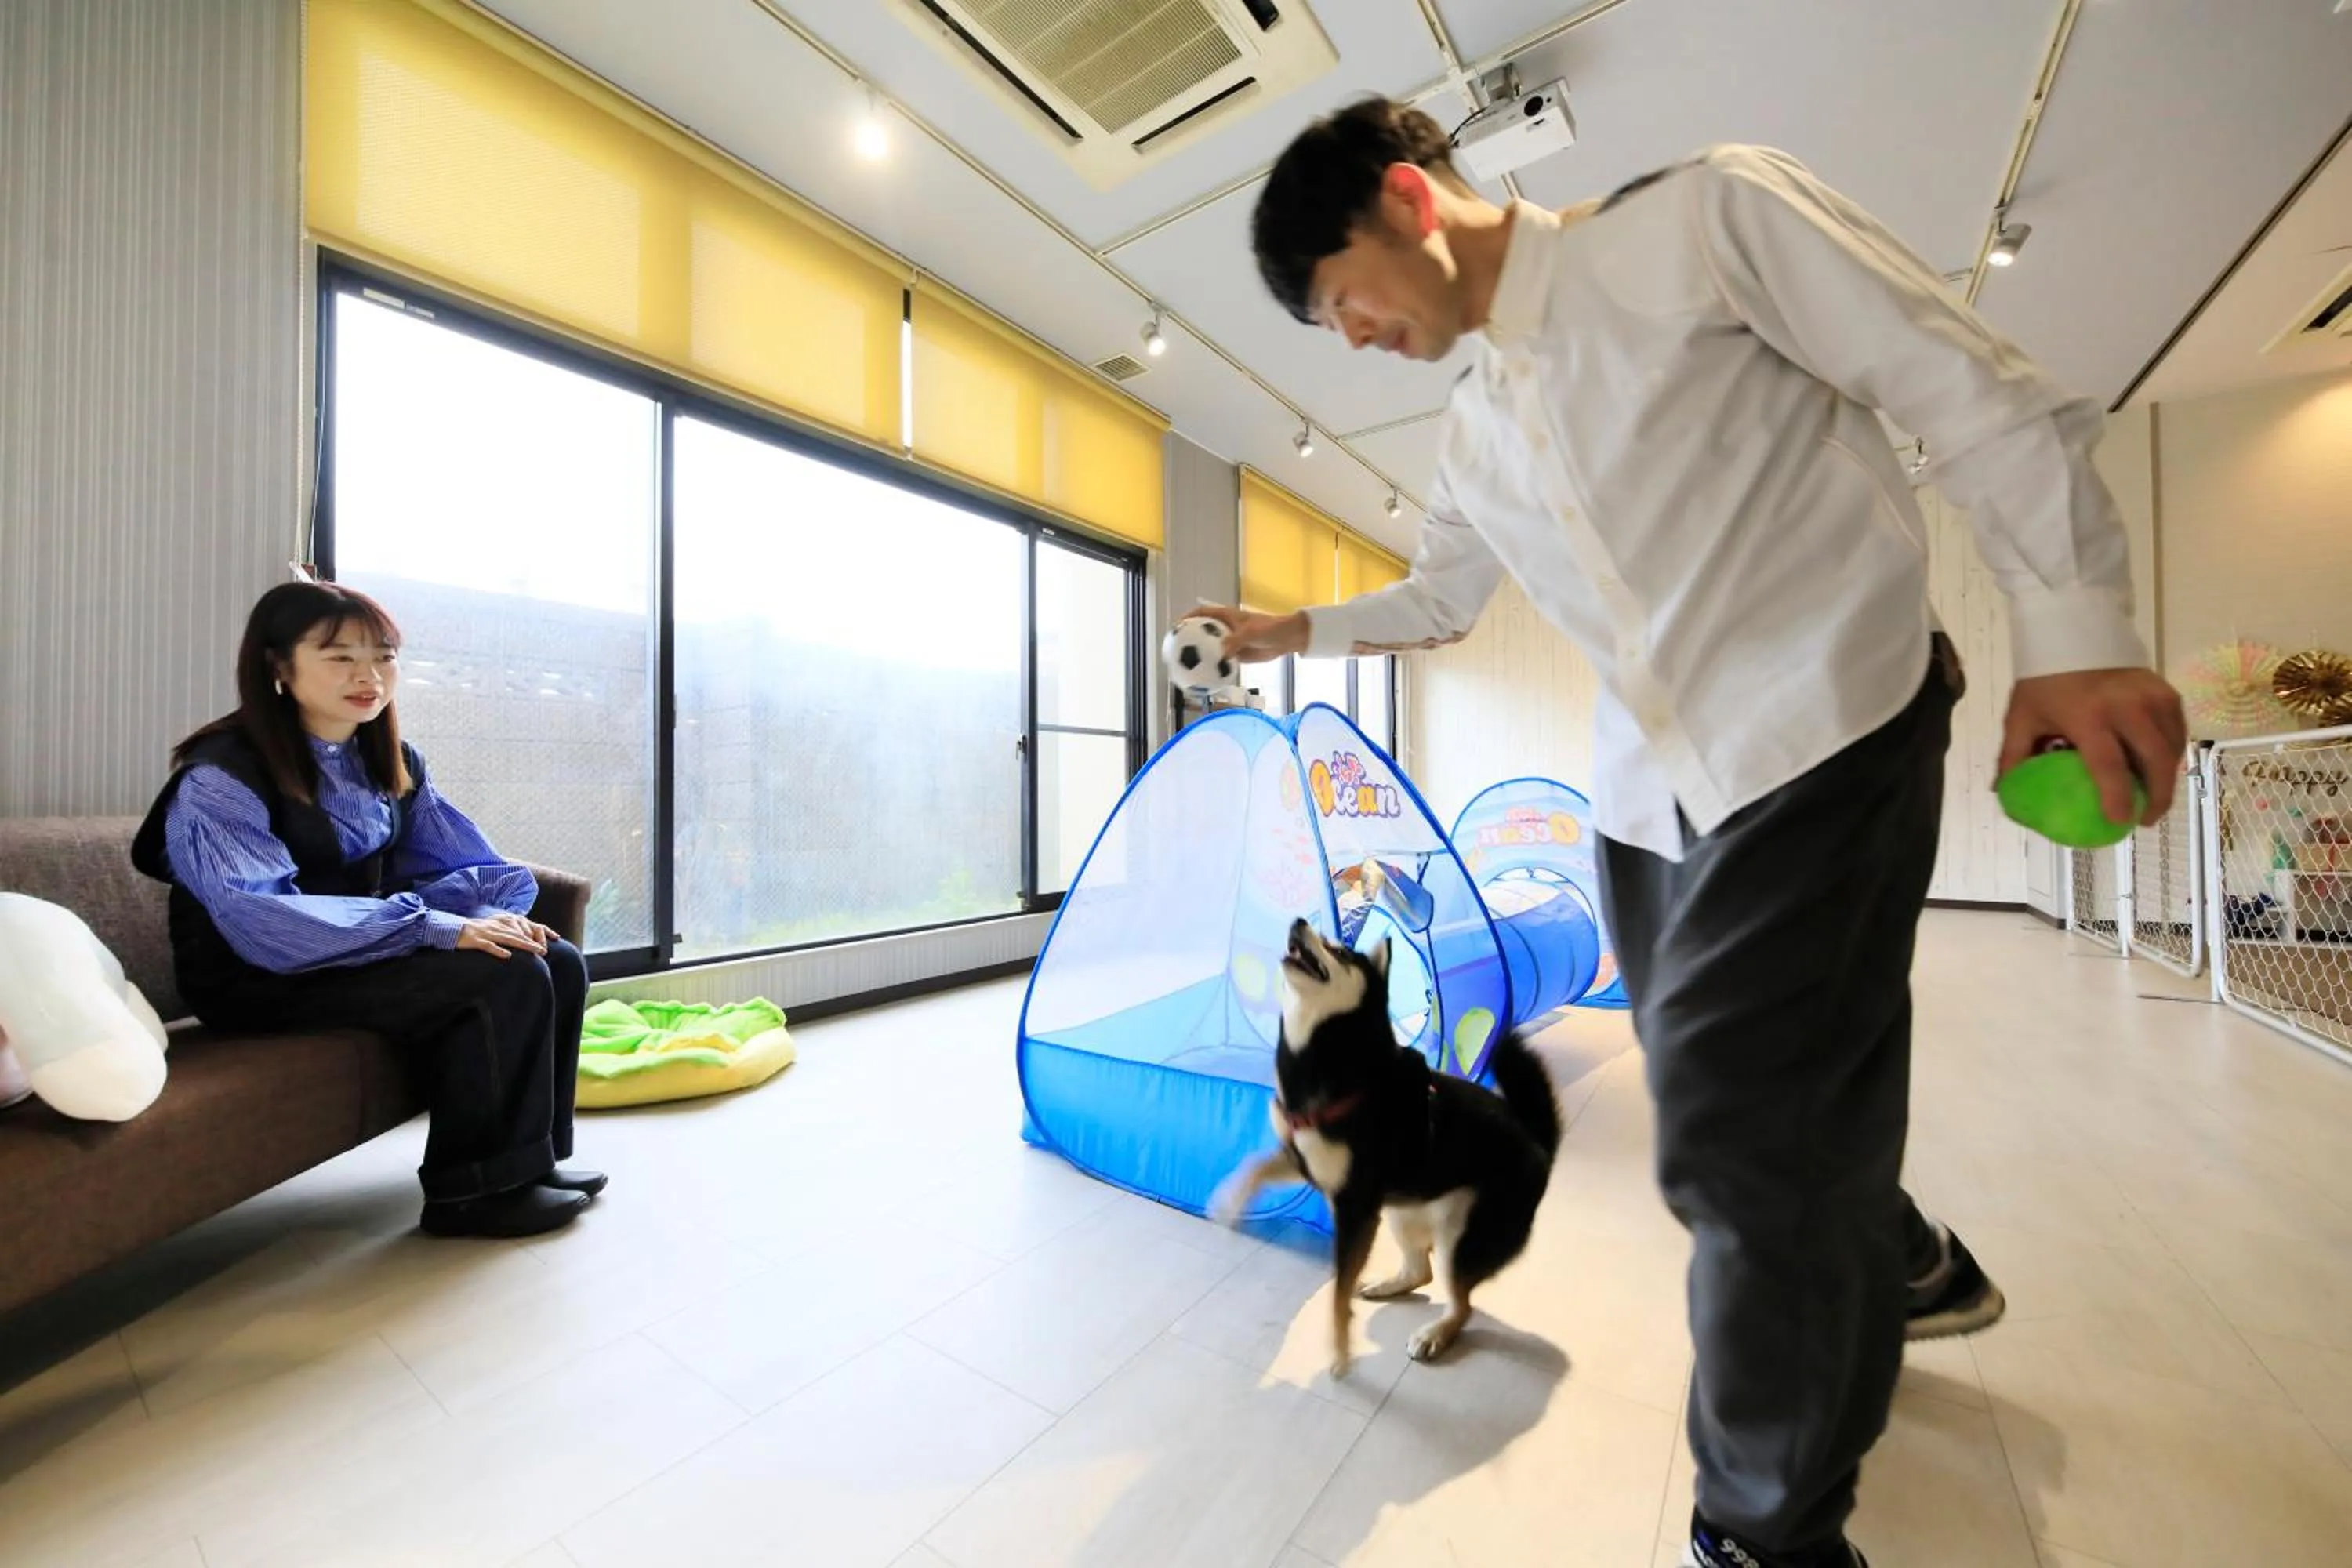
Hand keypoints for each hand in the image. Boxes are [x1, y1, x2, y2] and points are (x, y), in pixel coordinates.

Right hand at [455, 913, 548, 958]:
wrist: (451, 929)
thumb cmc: (474, 933)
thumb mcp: (493, 931)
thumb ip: (507, 934)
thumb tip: (522, 942)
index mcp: (501, 924)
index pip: (523, 928)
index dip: (537, 932)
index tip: (553, 938)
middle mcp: (496, 927)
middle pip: (517, 934)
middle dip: (532, 942)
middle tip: (545, 950)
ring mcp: (486, 933)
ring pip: (507, 939)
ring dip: (522, 945)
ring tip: (535, 951)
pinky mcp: (475, 941)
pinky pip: (488, 946)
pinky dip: (497, 950)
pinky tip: (507, 956)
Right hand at [1183, 603, 1309, 663]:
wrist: (1287, 639)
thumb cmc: (1270, 629)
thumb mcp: (1251, 633)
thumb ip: (1236, 641)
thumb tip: (1221, 653)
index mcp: (1226, 616)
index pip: (1202, 613)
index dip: (1188, 618)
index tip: (1177, 627)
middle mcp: (1225, 628)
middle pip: (1202, 632)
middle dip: (1188, 639)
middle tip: (1176, 650)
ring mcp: (1230, 642)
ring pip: (1210, 648)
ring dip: (1199, 657)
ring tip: (1185, 667)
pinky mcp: (1236, 655)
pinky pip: (1221, 662)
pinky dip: (1213, 668)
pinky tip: (1206, 678)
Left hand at [2000, 668, 2187, 825]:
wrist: (2072, 631)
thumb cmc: (2043, 680)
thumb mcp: (2021, 718)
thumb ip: (2013, 757)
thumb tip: (2005, 795)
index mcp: (2088, 715)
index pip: (2109, 765)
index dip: (2117, 797)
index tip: (2120, 822)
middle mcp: (2127, 706)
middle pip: (2154, 760)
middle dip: (2156, 796)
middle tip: (2146, 819)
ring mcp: (2152, 697)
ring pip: (2171, 747)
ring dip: (2167, 777)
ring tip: (2153, 798)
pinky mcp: (2166, 691)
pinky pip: (2176, 730)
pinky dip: (2172, 753)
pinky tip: (2160, 769)